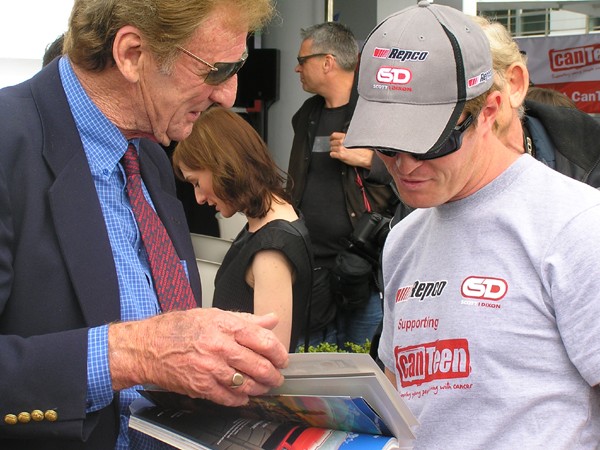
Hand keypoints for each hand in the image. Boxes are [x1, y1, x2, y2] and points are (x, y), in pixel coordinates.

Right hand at [108, 308, 288, 405]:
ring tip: (263, 387)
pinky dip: (240, 399)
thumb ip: (246, 319)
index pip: (264, 340)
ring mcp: (210, 368)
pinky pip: (228, 397)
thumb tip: (271, 319)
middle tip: (276, 377)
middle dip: (273, 374)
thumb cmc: (179, 328)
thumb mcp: (213, 315)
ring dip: (260, 388)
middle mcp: (219, 346)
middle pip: (259, 365)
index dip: (279, 352)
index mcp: (225, 326)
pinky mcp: (200, 386)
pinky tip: (243, 396)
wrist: (147, 345)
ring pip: (247, 384)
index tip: (282, 358)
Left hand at [329, 132, 373, 168]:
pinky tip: (338, 156)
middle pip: (332, 142)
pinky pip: (332, 154)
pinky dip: (333, 155)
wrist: (365, 157)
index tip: (331, 140)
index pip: (334, 135)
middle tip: (336, 148)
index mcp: (346, 137)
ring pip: (331, 149)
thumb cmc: (362, 150)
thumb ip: (346, 139)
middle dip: (333, 145)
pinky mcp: (341, 155)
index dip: (331, 138)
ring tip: (339, 152)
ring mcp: (341, 148)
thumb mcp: (354, 141)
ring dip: (334, 151)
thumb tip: (339, 139)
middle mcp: (343, 142)